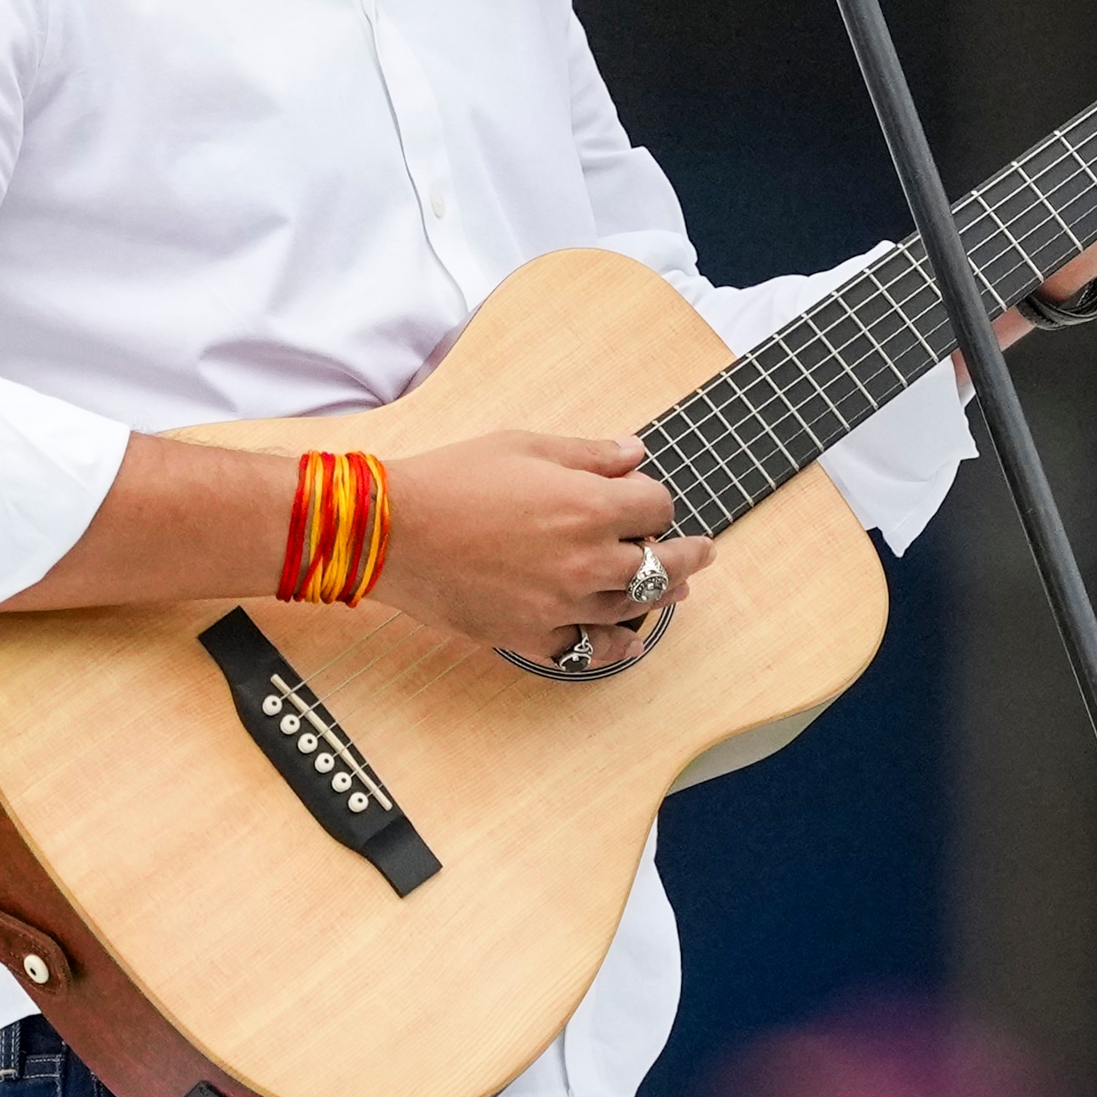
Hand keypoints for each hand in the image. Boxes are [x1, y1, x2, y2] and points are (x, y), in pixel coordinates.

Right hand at [374, 430, 711, 659]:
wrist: (394, 531)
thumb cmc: (454, 481)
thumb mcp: (527, 446)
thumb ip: (589, 454)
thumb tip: (633, 454)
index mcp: (591, 506)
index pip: (657, 506)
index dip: (654, 499)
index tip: (645, 498)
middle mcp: (589, 560)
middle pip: (663, 563)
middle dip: (686, 552)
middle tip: (702, 550)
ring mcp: (564, 604)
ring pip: (634, 606)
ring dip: (662, 595)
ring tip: (677, 589)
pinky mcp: (534, 635)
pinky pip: (589, 649)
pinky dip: (615, 645)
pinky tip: (629, 639)